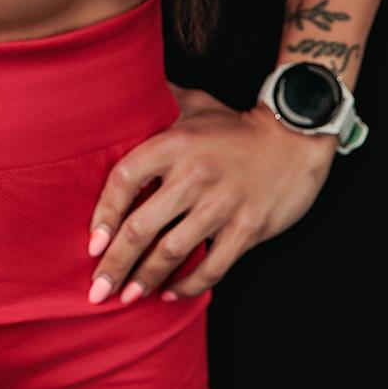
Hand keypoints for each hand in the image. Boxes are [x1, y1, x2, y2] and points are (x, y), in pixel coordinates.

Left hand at [85, 88, 337, 306]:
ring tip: (127, 297)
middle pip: (142, 226)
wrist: (294, 138)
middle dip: (115, 263)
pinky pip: (212, 266)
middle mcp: (195, 174)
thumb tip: (123, 91)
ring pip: (173, 251)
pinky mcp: (247, 227)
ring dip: (146, 279)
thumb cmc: (235, 125)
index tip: (92, 243)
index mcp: (175, 143)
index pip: (125, 179)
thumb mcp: (195, 102)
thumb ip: (158, 101)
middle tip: (97, 289)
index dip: (103, 213)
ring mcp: (222, 204)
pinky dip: (188, 285)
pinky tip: (170, 295)